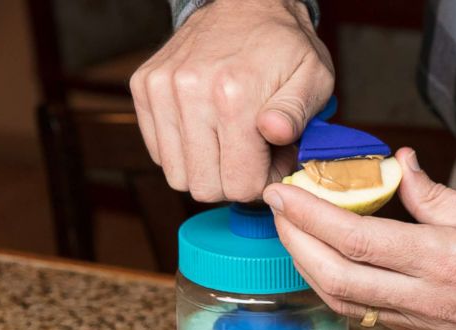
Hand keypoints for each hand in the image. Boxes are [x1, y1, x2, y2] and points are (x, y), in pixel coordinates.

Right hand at [130, 0, 332, 201]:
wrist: (246, 4)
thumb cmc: (286, 47)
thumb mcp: (312, 78)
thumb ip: (297, 113)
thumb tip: (275, 133)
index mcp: (234, 96)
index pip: (239, 184)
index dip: (262, 181)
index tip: (273, 159)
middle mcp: (190, 92)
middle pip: (205, 186)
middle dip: (234, 180)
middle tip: (253, 153)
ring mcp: (161, 89)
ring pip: (176, 174)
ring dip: (207, 168)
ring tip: (231, 142)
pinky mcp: (143, 87)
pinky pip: (158, 152)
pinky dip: (184, 152)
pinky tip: (208, 130)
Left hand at [262, 149, 455, 329]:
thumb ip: (436, 195)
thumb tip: (397, 166)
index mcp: (444, 261)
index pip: (356, 239)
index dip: (310, 215)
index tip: (284, 192)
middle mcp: (425, 299)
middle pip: (334, 277)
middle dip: (294, 243)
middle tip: (278, 210)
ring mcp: (420, 324)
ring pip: (342, 303)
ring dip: (308, 268)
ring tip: (295, 235)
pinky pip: (365, 314)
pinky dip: (336, 287)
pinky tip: (329, 263)